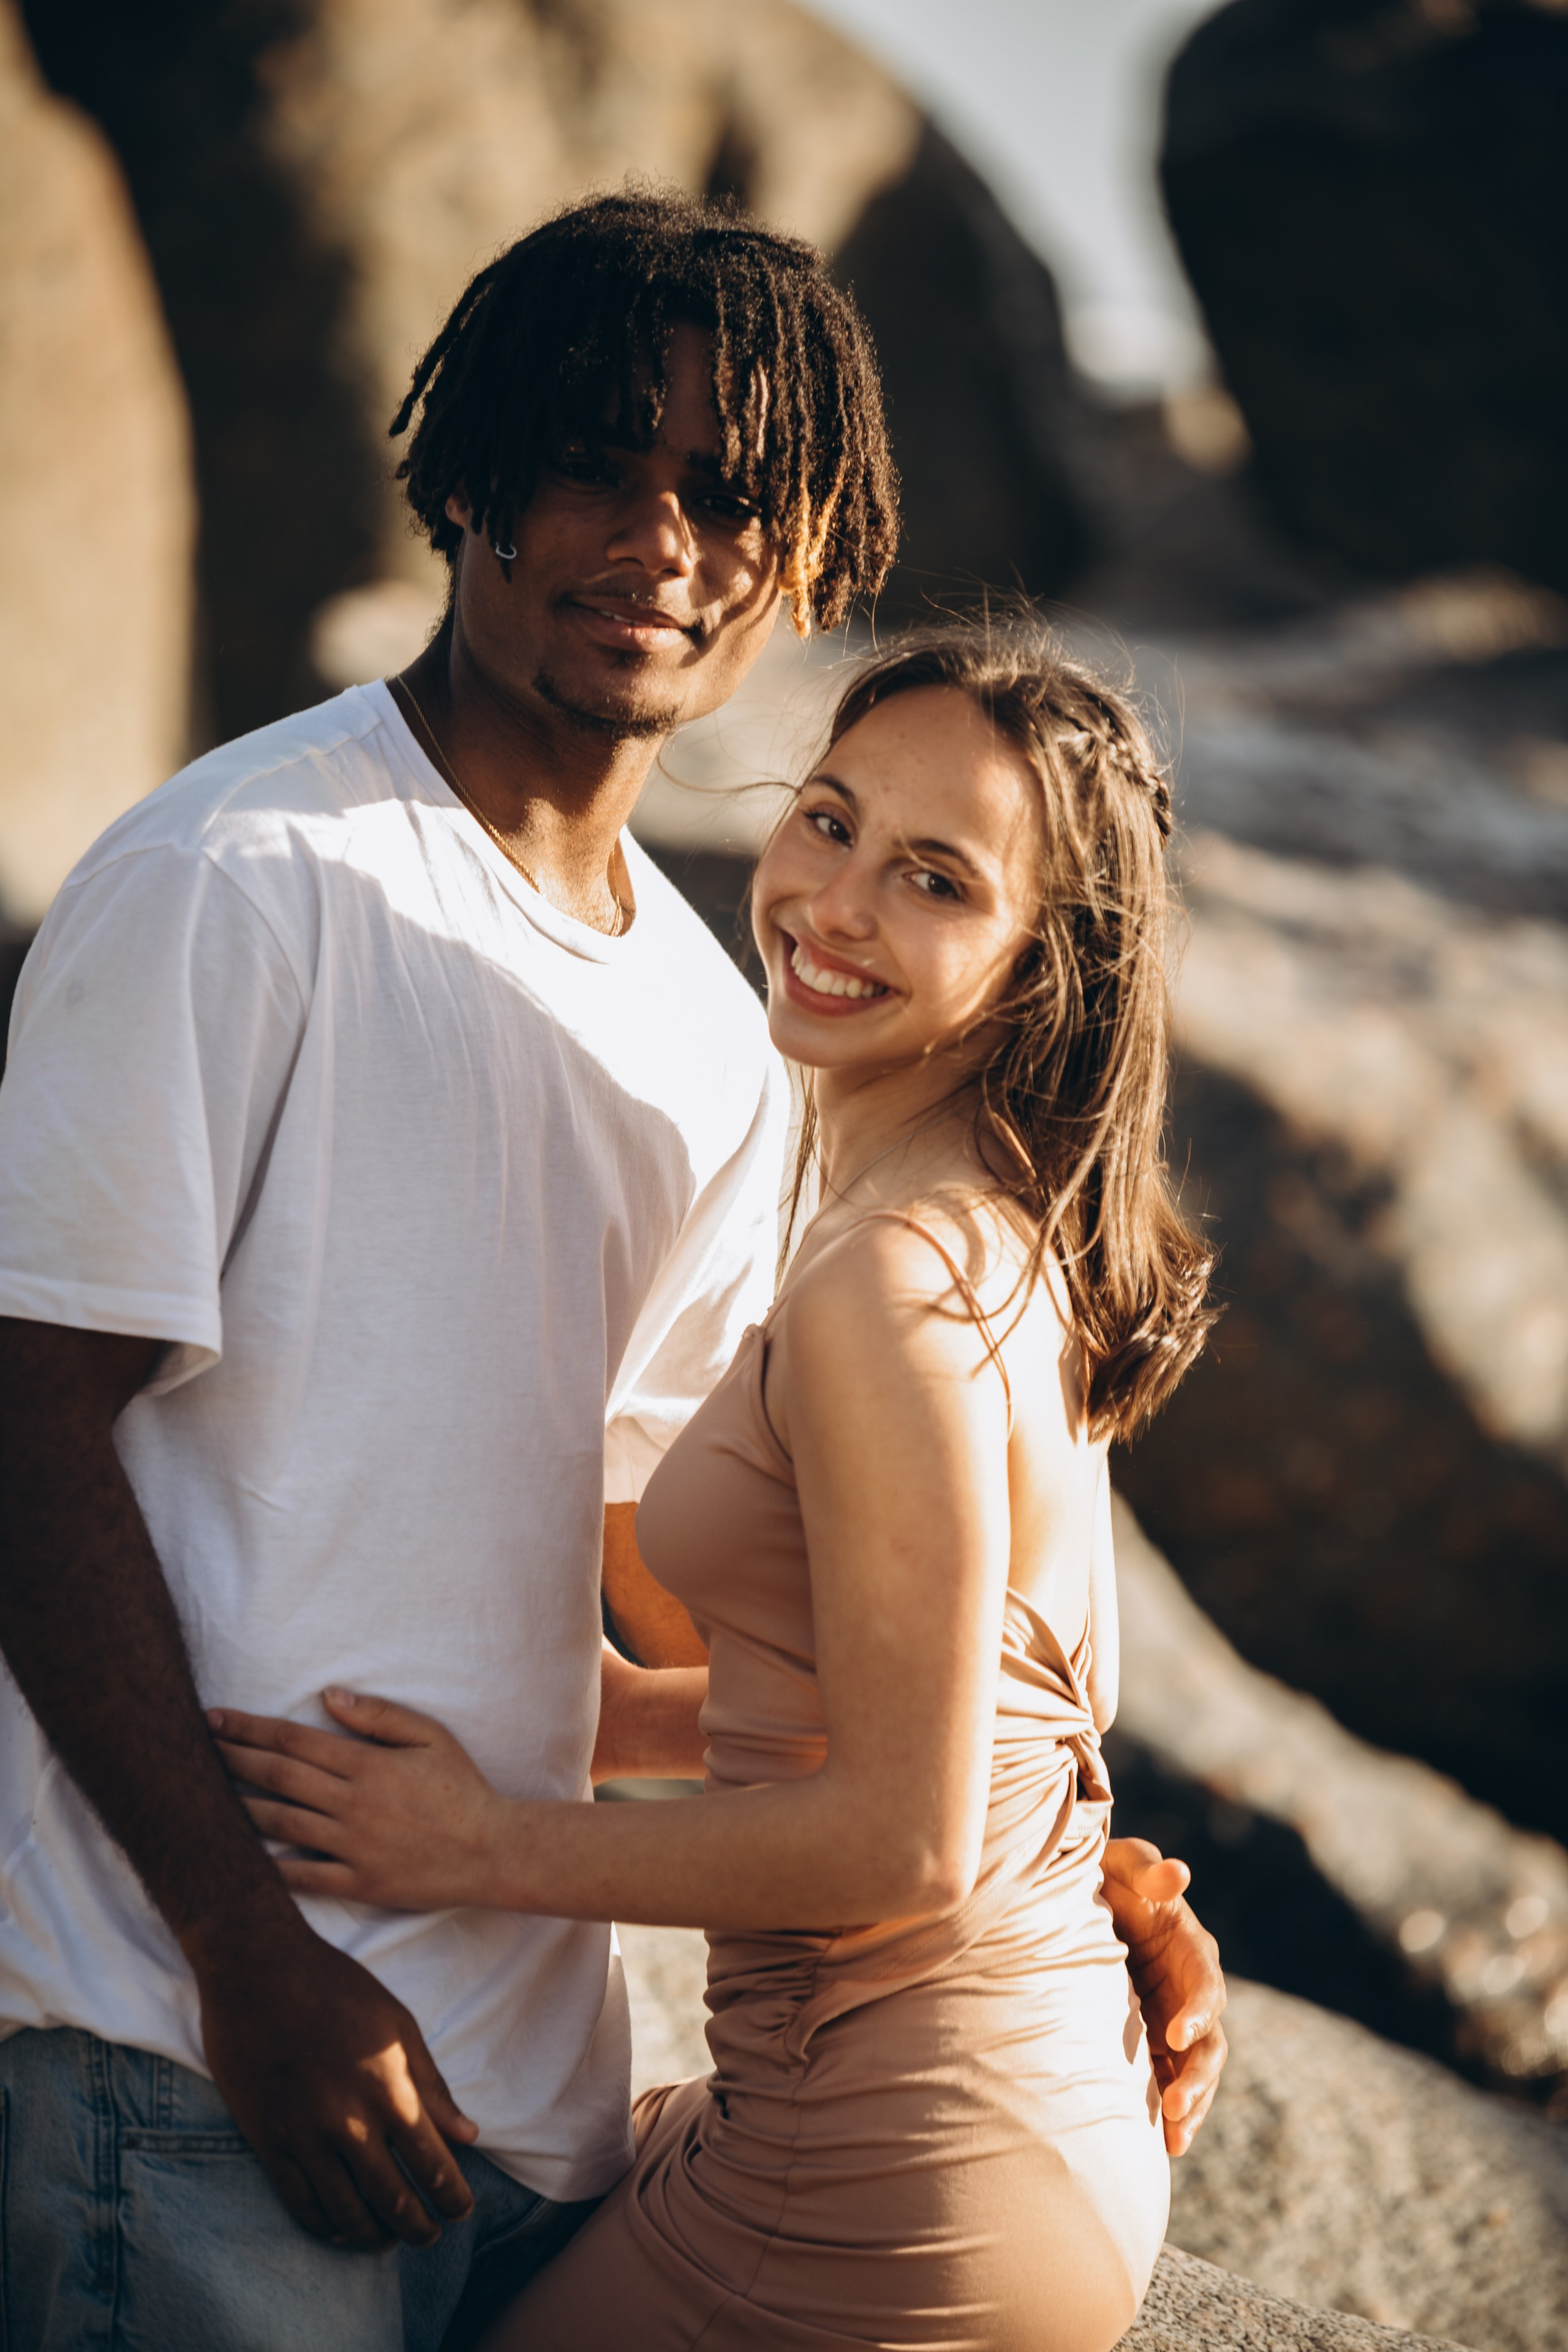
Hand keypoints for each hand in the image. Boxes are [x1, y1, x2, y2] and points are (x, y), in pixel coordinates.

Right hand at [186, 1902, 477, 2249]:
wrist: (256, 1970)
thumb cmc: (336, 1988)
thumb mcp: (399, 2025)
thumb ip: (433, 2086)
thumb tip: (468, 2135)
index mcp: (390, 2090)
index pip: (433, 2166)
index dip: (453, 2198)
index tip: (462, 2211)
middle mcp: (349, 2122)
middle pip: (393, 2201)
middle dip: (419, 2228)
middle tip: (430, 2236)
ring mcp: (304, 2136)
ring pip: (347, 2213)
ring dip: (374, 2237)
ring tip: (389, 2240)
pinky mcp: (267, 2141)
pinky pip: (300, 2203)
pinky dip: (326, 2226)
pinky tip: (342, 2229)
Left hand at [210, 1690, 506, 1910]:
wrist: (490, 1850)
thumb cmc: (461, 1787)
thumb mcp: (431, 1736)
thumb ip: (379, 1715)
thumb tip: (327, 1696)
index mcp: (368, 1765)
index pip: (294, 1741)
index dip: (250, 1728)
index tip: (216, 1718)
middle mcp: (352, 1804)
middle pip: (278, 1777)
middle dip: (232, 1759)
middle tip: (196, 1747)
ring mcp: (352, 1847)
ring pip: (281, 1824)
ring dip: (239, 1808)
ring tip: (205, 1798)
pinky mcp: (358, 1883)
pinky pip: (304, 1878)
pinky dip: (270, 1869)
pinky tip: (241, 1858)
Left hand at [1101, 1836, 1226, 2155]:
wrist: (1088, 1899)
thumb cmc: (1108, 1874)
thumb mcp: (1123, 1862)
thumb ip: (1147, 1868)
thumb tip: (1179, 1874)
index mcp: (1192, 1949)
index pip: (1206, 1987)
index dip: (1197, 2013)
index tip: (1175, 2036)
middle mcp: (1191, 1991)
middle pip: (1210, 2042)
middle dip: (1196, 2077)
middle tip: (1173, 2105)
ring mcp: (1175, 2019)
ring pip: (1196, 2071)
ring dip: (1190, 2105)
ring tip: (1174, 2140)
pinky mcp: (1156, 2041)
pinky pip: (1172, 2081)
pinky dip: (1172, 2112)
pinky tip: (1163, 2145)